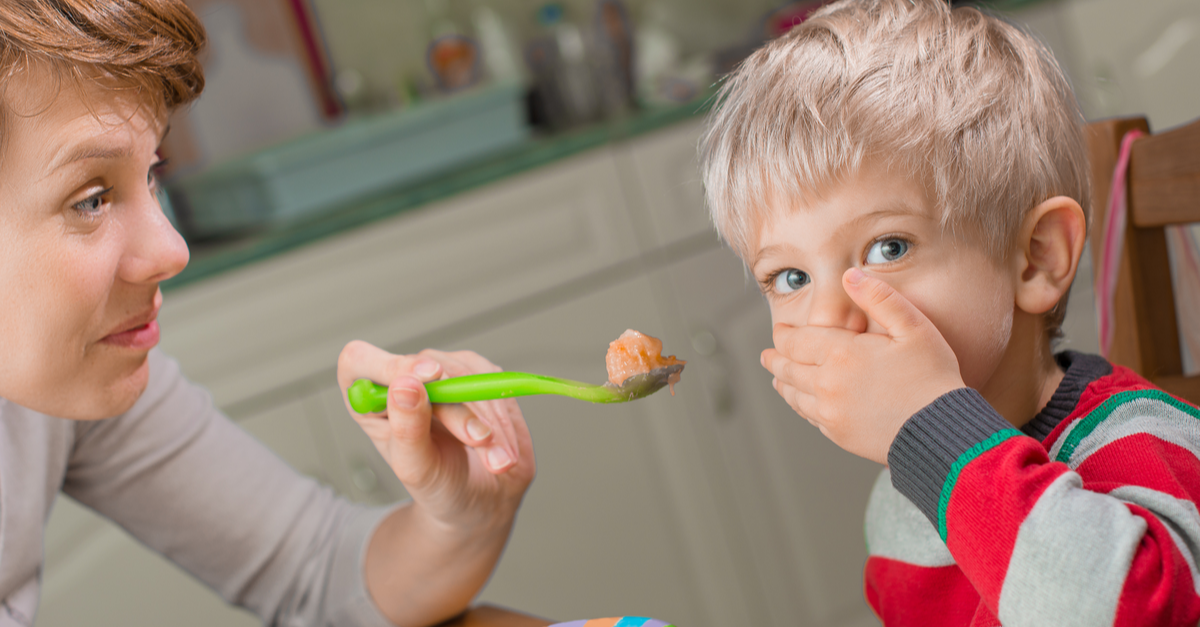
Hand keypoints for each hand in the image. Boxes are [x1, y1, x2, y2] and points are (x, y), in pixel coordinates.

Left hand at [336, 341, 534, 529]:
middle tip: (478, 440)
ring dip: (486, 417)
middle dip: (458, 408)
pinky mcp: (475, 372)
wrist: (480, 497)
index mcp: (370, 401)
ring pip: (464, 373)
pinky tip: (501, 445)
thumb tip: (406, 386)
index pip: (360, 361)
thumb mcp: (417, 467)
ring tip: (495, 458)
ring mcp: (441, 372)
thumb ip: (408, 428)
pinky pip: (490, 379)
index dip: (389, 366)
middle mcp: (402, 379)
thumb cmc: (438, 486)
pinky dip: (501, 415)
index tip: (425, 380)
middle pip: (425, 367)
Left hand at [761, 268, 965, 464]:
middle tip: (767, 355)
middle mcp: (827, 383)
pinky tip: (801, 402)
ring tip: (777, 377)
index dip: (783, 335)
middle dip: (775, 358)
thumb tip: (849, 275)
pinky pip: (809, 415)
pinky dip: (800, 405)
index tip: (779, 331)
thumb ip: (879, 298)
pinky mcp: (838, 434)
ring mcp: (830, 411)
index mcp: (841, 354)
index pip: (796, 342)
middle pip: (788, 368)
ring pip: (794, 395)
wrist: (942, 432)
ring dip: (782, 383)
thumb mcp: (914, 328)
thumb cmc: (933, 378)